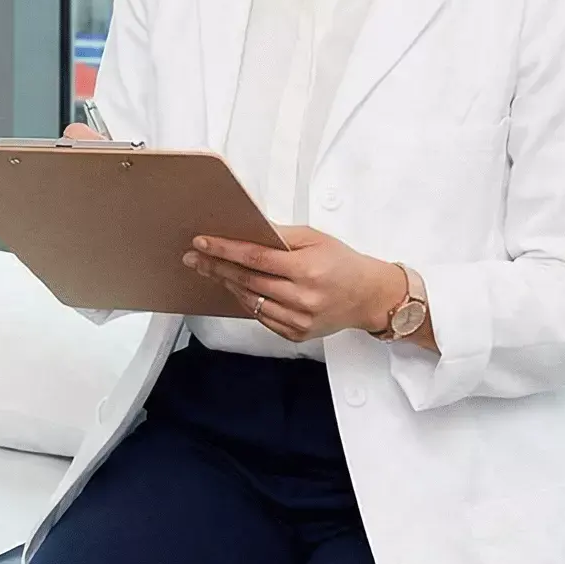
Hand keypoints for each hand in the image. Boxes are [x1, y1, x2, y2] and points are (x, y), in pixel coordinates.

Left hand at [184, 226, 408, 343]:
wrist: (369, 297)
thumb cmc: (343, 263)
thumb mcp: (315, 239)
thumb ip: (280, 236)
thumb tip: (247, 229)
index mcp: (306, 270)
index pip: (255, 258)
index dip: (225, 250)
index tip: (203, 243)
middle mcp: (302, 298)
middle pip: (247, 280)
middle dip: (216, 267)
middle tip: (194, 257)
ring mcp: (299, 320)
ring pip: (251, 301)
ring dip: (228, 284)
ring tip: (211, 270)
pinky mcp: (297, 334)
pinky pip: (262, 317)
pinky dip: (247, 301)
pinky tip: (236, 288)